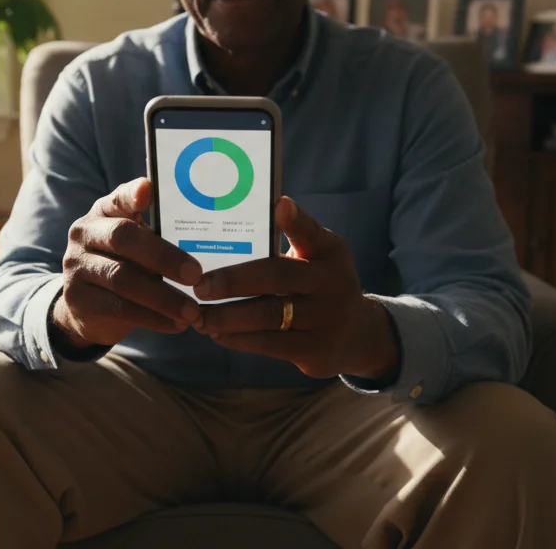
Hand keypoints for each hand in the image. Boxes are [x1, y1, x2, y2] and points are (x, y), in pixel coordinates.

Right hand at [53, 178, 202, 350]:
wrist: (86, 306)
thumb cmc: (125, 265)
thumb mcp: (136, 245)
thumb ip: (157, 234)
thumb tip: (204, 234)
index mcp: (104, 212)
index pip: (117, 197)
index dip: (132, 194)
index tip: (148, 190)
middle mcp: (85, 233)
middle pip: (122, 239)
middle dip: (163, 256)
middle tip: (195, 274)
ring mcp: (76, 266)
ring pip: (122, 279)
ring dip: (163, 297)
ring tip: (192, 310)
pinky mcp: (77, 299)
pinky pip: (119, 309)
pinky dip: (153, 318)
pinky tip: (176, 324)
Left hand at [193, 197, 399, 380]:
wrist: (357, 334)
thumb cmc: (321, 282)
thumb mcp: (318, 255)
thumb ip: (293, 236)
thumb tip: (262, 207)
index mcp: (329, 253)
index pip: (310, 232)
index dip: (296, 219)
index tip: (279, 205)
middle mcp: (332, 284)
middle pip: (276, 278)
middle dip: (233, 281)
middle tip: (199, 285)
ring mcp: (325, 319)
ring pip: (268, 316)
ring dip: (227, 316)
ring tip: (198, 314)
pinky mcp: (315, 351)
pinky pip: (270, 344)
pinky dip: (239, 339)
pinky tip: (216, 332)